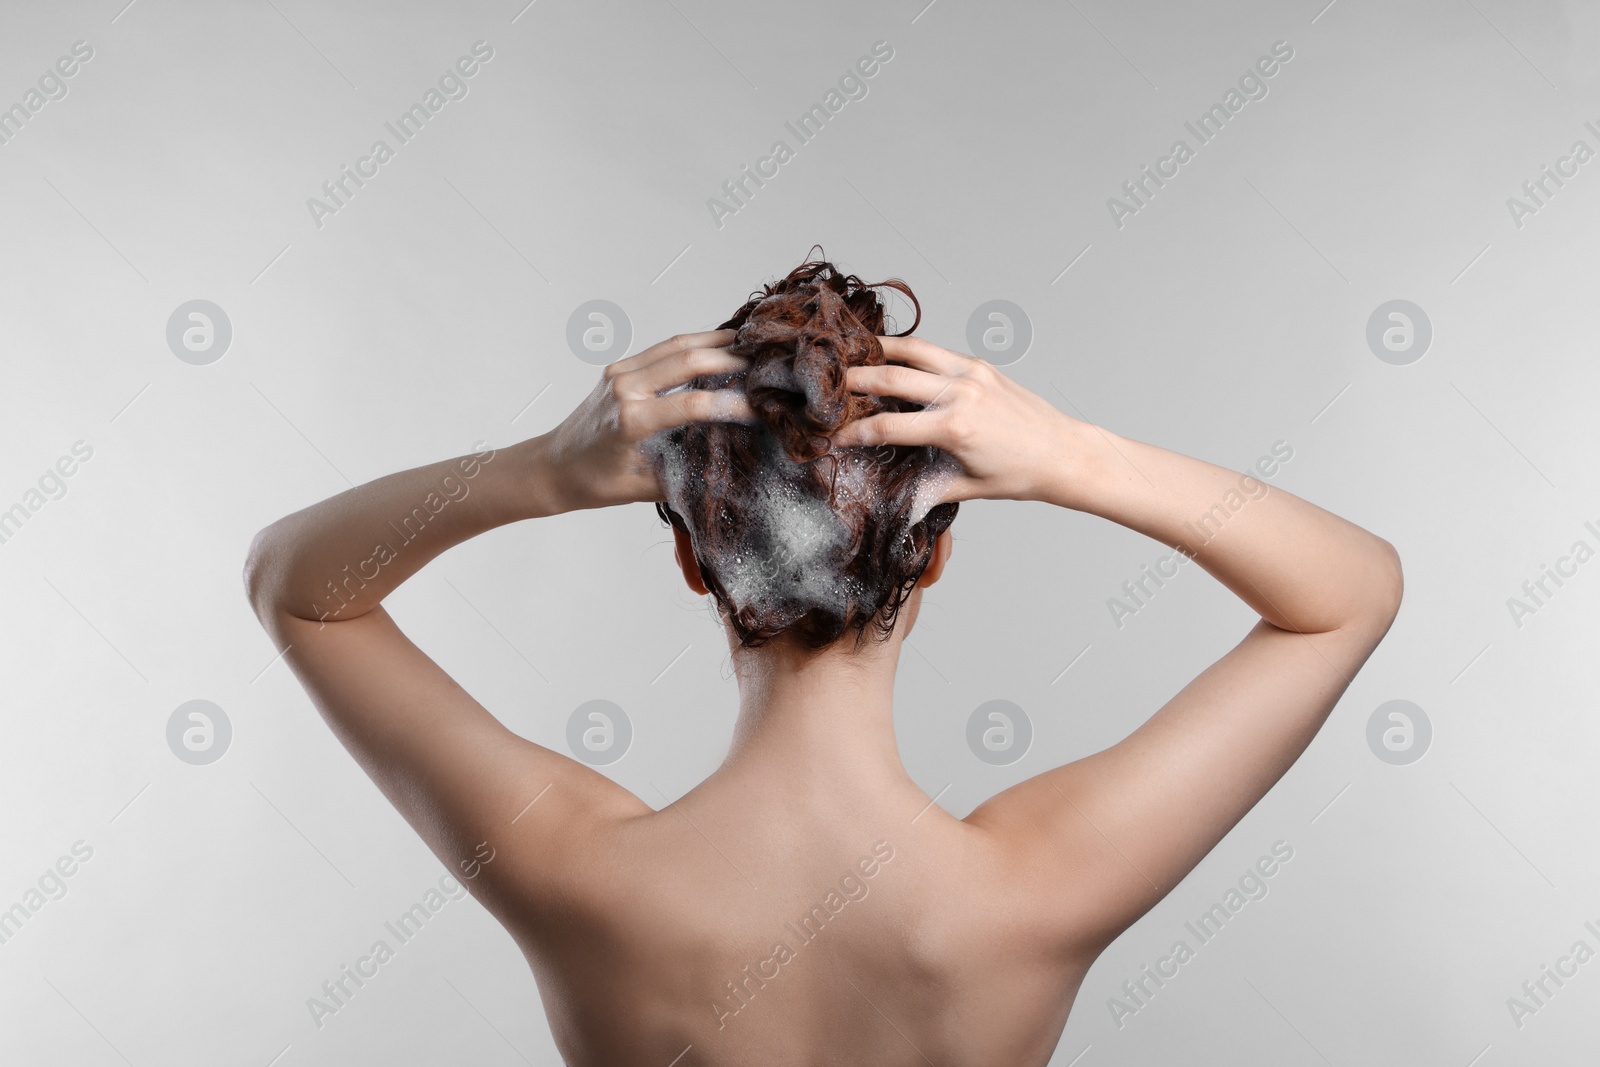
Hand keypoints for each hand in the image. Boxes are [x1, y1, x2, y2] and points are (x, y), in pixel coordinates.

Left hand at [539, 330, 755, 510]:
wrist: (553, 467)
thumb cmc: (595, 484)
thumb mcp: (645, 489)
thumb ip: (687, 476)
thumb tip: (730, 468)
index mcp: (631, 421)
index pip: (693, 403)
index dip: (732, 405)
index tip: (760, 409)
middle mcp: (625, 389)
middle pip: (688, 359)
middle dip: (731, 360)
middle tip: (765, 365)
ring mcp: (620, 373)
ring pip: (677, 344)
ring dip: (716, 342)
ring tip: (750, 345)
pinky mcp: (619, 368)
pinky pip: (663, 348)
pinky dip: (695, 344)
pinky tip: (719, 347)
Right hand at [830, 335, 1081, 503]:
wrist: (1064, 453)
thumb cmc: (1020, 476)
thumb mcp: (967, 488)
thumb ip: (925, 488)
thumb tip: (892, 496)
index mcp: (954, 428)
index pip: (888, 428)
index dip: (855, 433)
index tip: (835, 436)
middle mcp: (960, 393)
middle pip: (892, 378)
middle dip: (855, 380)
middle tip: (828, 383)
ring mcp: (971, 373)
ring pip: (914, 350)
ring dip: (880, 350)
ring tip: (853, 352)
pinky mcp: (981, 365)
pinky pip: (936, 351)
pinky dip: (910, 350)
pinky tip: (893, 354)